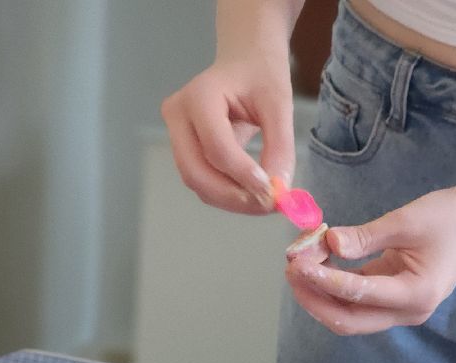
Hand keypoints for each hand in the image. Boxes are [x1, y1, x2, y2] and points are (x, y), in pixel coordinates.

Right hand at [161, 54, 294, 213]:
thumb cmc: (261, 76)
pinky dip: (226, 194)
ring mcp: (174, 133)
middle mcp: (178, 115)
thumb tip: (280, 191)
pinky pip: (200, 180)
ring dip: (230, 200)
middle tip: (267, 205)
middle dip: (233, 196)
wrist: (244, 63)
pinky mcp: (182, 149)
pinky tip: (251, 193)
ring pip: (196, 182)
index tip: (273, 191)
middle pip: (196, 172)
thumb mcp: (279, 105)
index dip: (243, 174)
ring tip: (263, 202)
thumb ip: (280, 147)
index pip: (217, 147)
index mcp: (199, 96)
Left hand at [285, 155, 455, 334]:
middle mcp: (409, 312)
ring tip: (298, 265)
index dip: (323, 280)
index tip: (296, 262)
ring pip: (351, 315)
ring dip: (322, 295)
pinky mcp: (395, 298)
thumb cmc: (450, 215)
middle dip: (315, 298)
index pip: (358, 294)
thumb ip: (363, 236)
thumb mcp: (405, 220)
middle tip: (291, 269)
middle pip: (349, 320)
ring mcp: (402, 309)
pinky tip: (317, 265)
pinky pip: (359, 301)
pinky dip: (336, 286)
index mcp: (416, 295)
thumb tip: (326, 243)